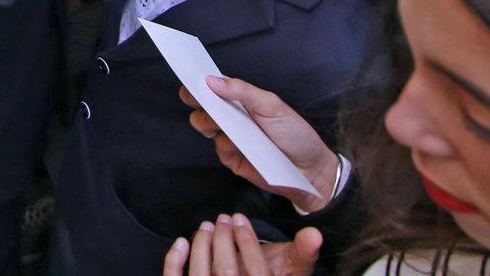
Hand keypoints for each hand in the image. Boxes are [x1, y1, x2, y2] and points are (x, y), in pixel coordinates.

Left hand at [162, 216, 320, 275]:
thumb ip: (303, 252)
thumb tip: (314, 233)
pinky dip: (175, 261)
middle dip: (223, 239)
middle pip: (226, 270)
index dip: (247, 240)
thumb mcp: (293, 268)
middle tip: (224, 218)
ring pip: (201, 275)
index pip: (256, 270)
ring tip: (208, 226)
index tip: (239, 218)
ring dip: (202, 245)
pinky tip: (182, 242)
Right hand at [180, 77, 339, 211]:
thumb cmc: (295, 133)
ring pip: (204, 126)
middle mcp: (232, 117)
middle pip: (202, 106)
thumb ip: (242, 91)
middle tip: (201, 100)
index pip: (214, 87)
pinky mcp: (232, 159)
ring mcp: (230, 138)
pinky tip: (236, 144)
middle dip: (198, 101)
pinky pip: (218, 148)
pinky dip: (224, 144)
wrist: (310, 169)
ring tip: (220, 122)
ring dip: (208, 121)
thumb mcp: (272, 106)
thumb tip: (211, 80)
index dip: (199, 82)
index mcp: (240, 99)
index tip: (188, 76)